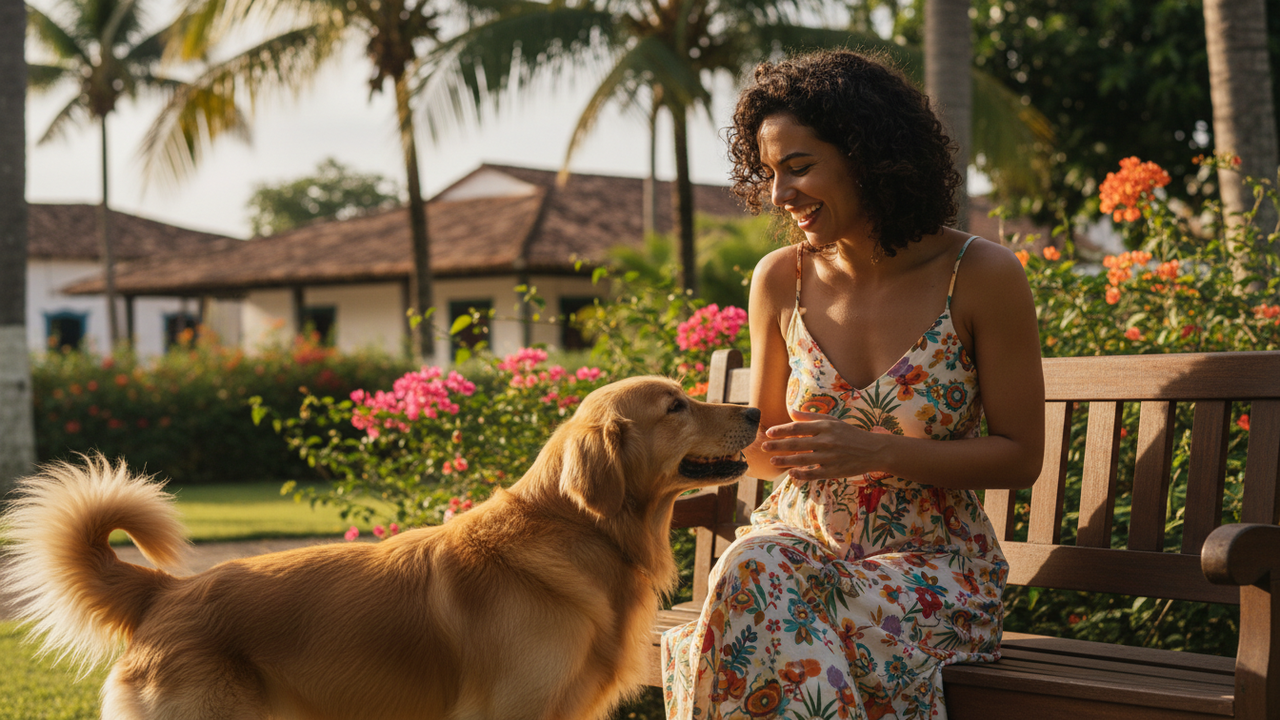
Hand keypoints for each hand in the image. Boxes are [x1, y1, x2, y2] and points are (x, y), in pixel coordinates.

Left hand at [758, 409, 890, 480]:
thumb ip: (811, 417)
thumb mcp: (833, 421)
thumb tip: (791, 411)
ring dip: (785, 460)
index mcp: (825, 427)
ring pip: (803, 460)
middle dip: (778, 445)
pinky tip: (791, 474)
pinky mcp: (834, 471)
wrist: (873, 450)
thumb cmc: (850, 434)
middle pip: (797, 443)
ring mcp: (830, 457)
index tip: (769, 433)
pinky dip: (802, 474)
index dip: (782, 430)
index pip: (798, 428)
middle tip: (764, 446)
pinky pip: (814, 474)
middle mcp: (826, 441)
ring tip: (772, 460)